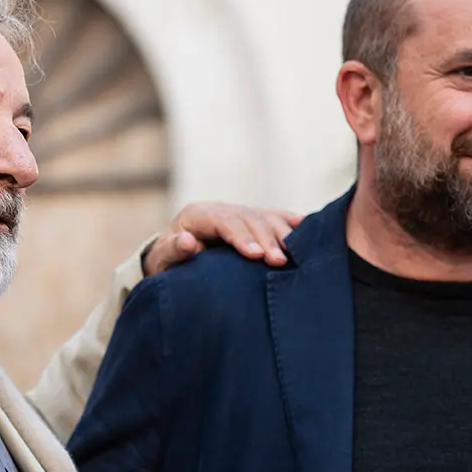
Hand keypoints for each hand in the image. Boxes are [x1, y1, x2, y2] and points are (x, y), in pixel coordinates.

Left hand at [142, 203, 302, 275]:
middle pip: (249, 219)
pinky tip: (308, 228)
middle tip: (279, 261)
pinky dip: (291, 222)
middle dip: (266, 239)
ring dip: (282, 234)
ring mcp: (239, 213)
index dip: (241, 236)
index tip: (256, 255)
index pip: (224, 221)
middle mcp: (221, 209)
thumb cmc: (168, 260)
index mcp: (198, 215)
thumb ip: (174, 250)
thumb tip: (189, 241)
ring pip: (265, 216)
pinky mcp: (252, 220)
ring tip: (296, 254)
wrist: (173, 255)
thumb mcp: (163, 259)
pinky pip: (274, 217)